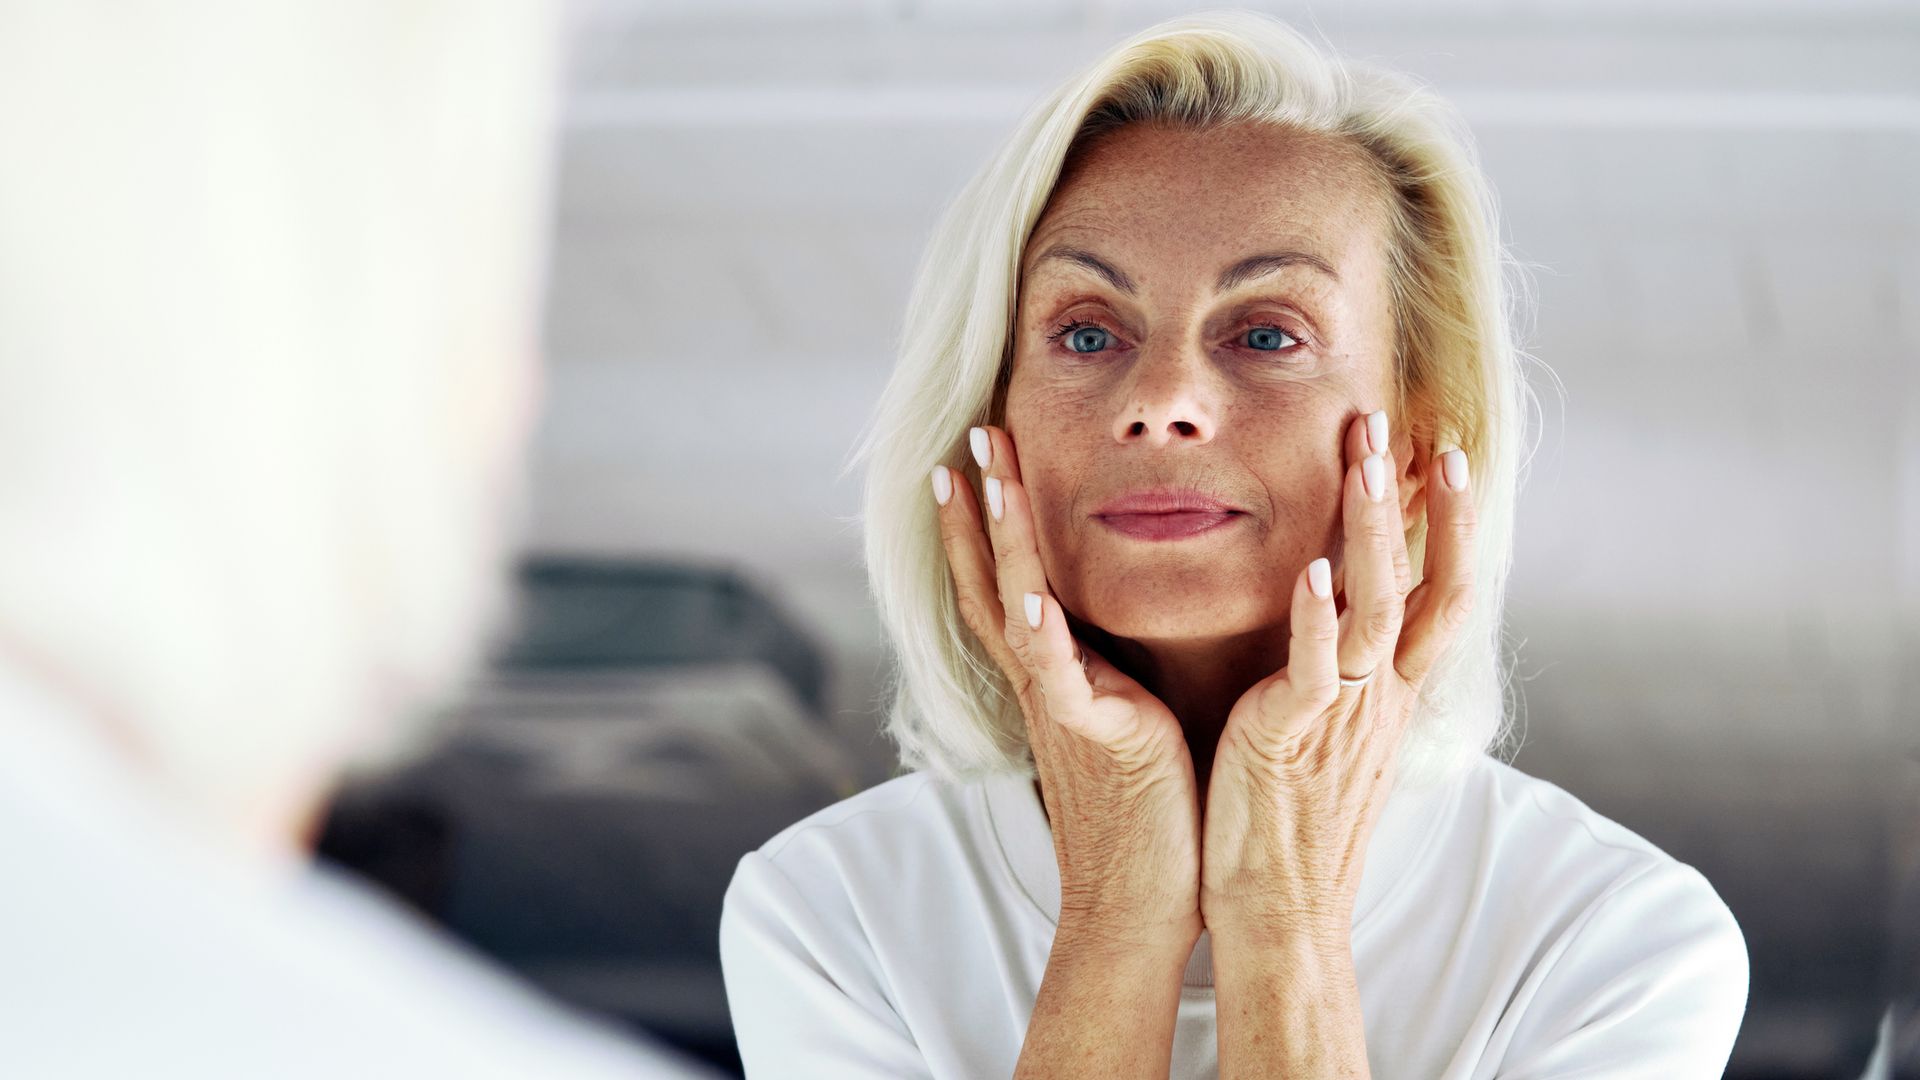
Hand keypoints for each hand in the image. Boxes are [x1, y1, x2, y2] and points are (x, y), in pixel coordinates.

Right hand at [934, 424, 1202, 947]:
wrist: (1141, 902)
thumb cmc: (1146, 813)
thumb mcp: (1124, 719)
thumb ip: (1111, 670)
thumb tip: (1114, 629)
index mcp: (1056, 675)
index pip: (1006, 582)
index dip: (983, 523)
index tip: (973, 458)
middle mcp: (1044, 682)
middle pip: (993, 577)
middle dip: (980, 505)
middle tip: (969, 435)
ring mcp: (1060, 705)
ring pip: (1014, 606)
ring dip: (996, 540)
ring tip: (982, 476)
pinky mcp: (1095, 735)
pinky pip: (1059, 674)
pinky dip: (1040, 630)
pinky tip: (1029, 589)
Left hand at [1200, 409, 1476, 944]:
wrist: (1279, 909)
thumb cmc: (1293, 821)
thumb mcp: (1334, 735)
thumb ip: (1345, 674)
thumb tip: (1343, 618)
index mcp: (1392, 693)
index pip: (1442, 592)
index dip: (1452, 525)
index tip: (1449, 455)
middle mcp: (1382, 695)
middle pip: (1424, 581)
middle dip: (1418, 499)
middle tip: (1404, 425)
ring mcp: (1345, 713)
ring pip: (1379, 606)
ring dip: (1374, 529)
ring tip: (1367, 460)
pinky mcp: (1296, 735)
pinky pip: (1316, 668)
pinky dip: (1316, 617)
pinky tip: (1311, 570)